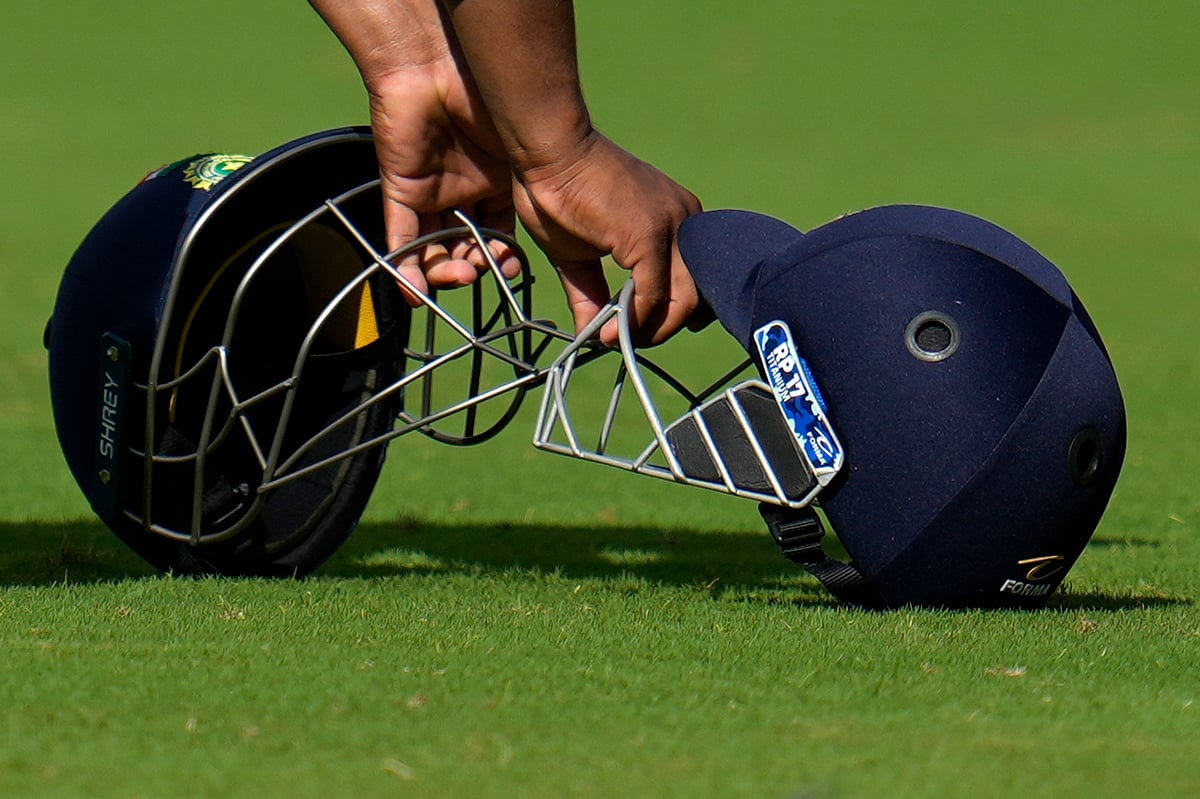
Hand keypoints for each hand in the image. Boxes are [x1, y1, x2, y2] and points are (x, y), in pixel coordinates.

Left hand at [311, 0, 520, 297]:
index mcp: (494, 184)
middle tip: (479, 272)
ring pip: (432, 249)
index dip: (500, 257)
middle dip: (471, 268)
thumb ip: (529, 195)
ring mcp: (429, 193)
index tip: (509, 270)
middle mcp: (461, 192)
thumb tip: (558, 235)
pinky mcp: (400, 190)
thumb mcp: (518, 159)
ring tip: (459, 277)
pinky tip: (417, 294)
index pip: (495, 234)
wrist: (438, 69)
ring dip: (442, 273)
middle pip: (463, 246)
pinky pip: (399, 238)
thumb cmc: (488, 104)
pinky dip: (404, 269)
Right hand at [513, 132, 701, 345]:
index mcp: (677, 221)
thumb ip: (592, 294)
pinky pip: (653, 294)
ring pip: (683, 301)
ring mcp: (672, 227)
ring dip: (651, 331)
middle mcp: (686, 222)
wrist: (547, 152)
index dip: (667, 316)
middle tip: (627, 342)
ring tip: (616, 339)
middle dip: (662, 329)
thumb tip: (592, 334)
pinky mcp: (650, 234)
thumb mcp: (579, 255)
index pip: (691, 282)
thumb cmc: (558, 193)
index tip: (634, 331)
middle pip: (694, 296)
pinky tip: (610, 330)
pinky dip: (634, 320)